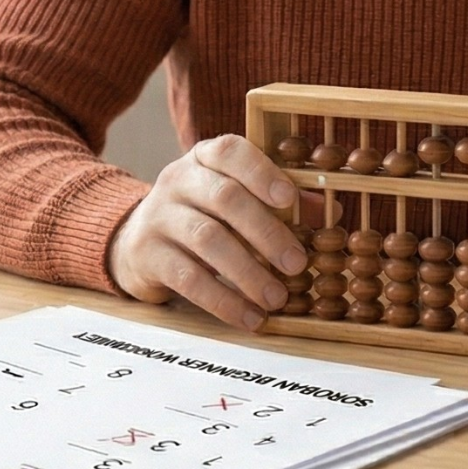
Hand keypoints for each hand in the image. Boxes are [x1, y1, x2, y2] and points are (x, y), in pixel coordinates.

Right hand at [108, 136, 308, 330]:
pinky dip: (223, 301)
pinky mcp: (147, 254)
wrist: (136, 241)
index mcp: (205, 158)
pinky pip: (189, 278)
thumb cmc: (203, 215)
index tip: (288, 198)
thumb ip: (280, 203)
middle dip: (267, 232)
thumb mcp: (235, 201)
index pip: (230, 151)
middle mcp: (178, 180)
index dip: (260, 172)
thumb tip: (331, 213)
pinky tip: (249, 317)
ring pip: (207, 240)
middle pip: (224, 199)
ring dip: (248, 272)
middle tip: (297, 264)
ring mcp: (159, 216)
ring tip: (277, 298)